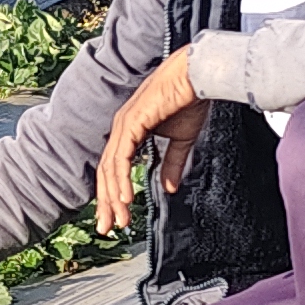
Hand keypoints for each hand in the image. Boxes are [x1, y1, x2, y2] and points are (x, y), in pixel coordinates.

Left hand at [92, 47, 210, 237]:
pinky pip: (122, 157)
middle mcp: (122, 128)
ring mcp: (124, 124)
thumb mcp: (181, 140)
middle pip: (106, 172)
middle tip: (106, 227)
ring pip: (111, 168)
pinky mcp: (132, 122)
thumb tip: (168, 189)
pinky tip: (125, 197)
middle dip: (106, 202)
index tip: (115, 217)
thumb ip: (171, 164)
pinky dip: (122, 179)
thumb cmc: (190, 100)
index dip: (113, 194)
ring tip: (118, 219)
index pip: (114, 168)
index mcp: (130, 131)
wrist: (198, 76)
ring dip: (113, 196)